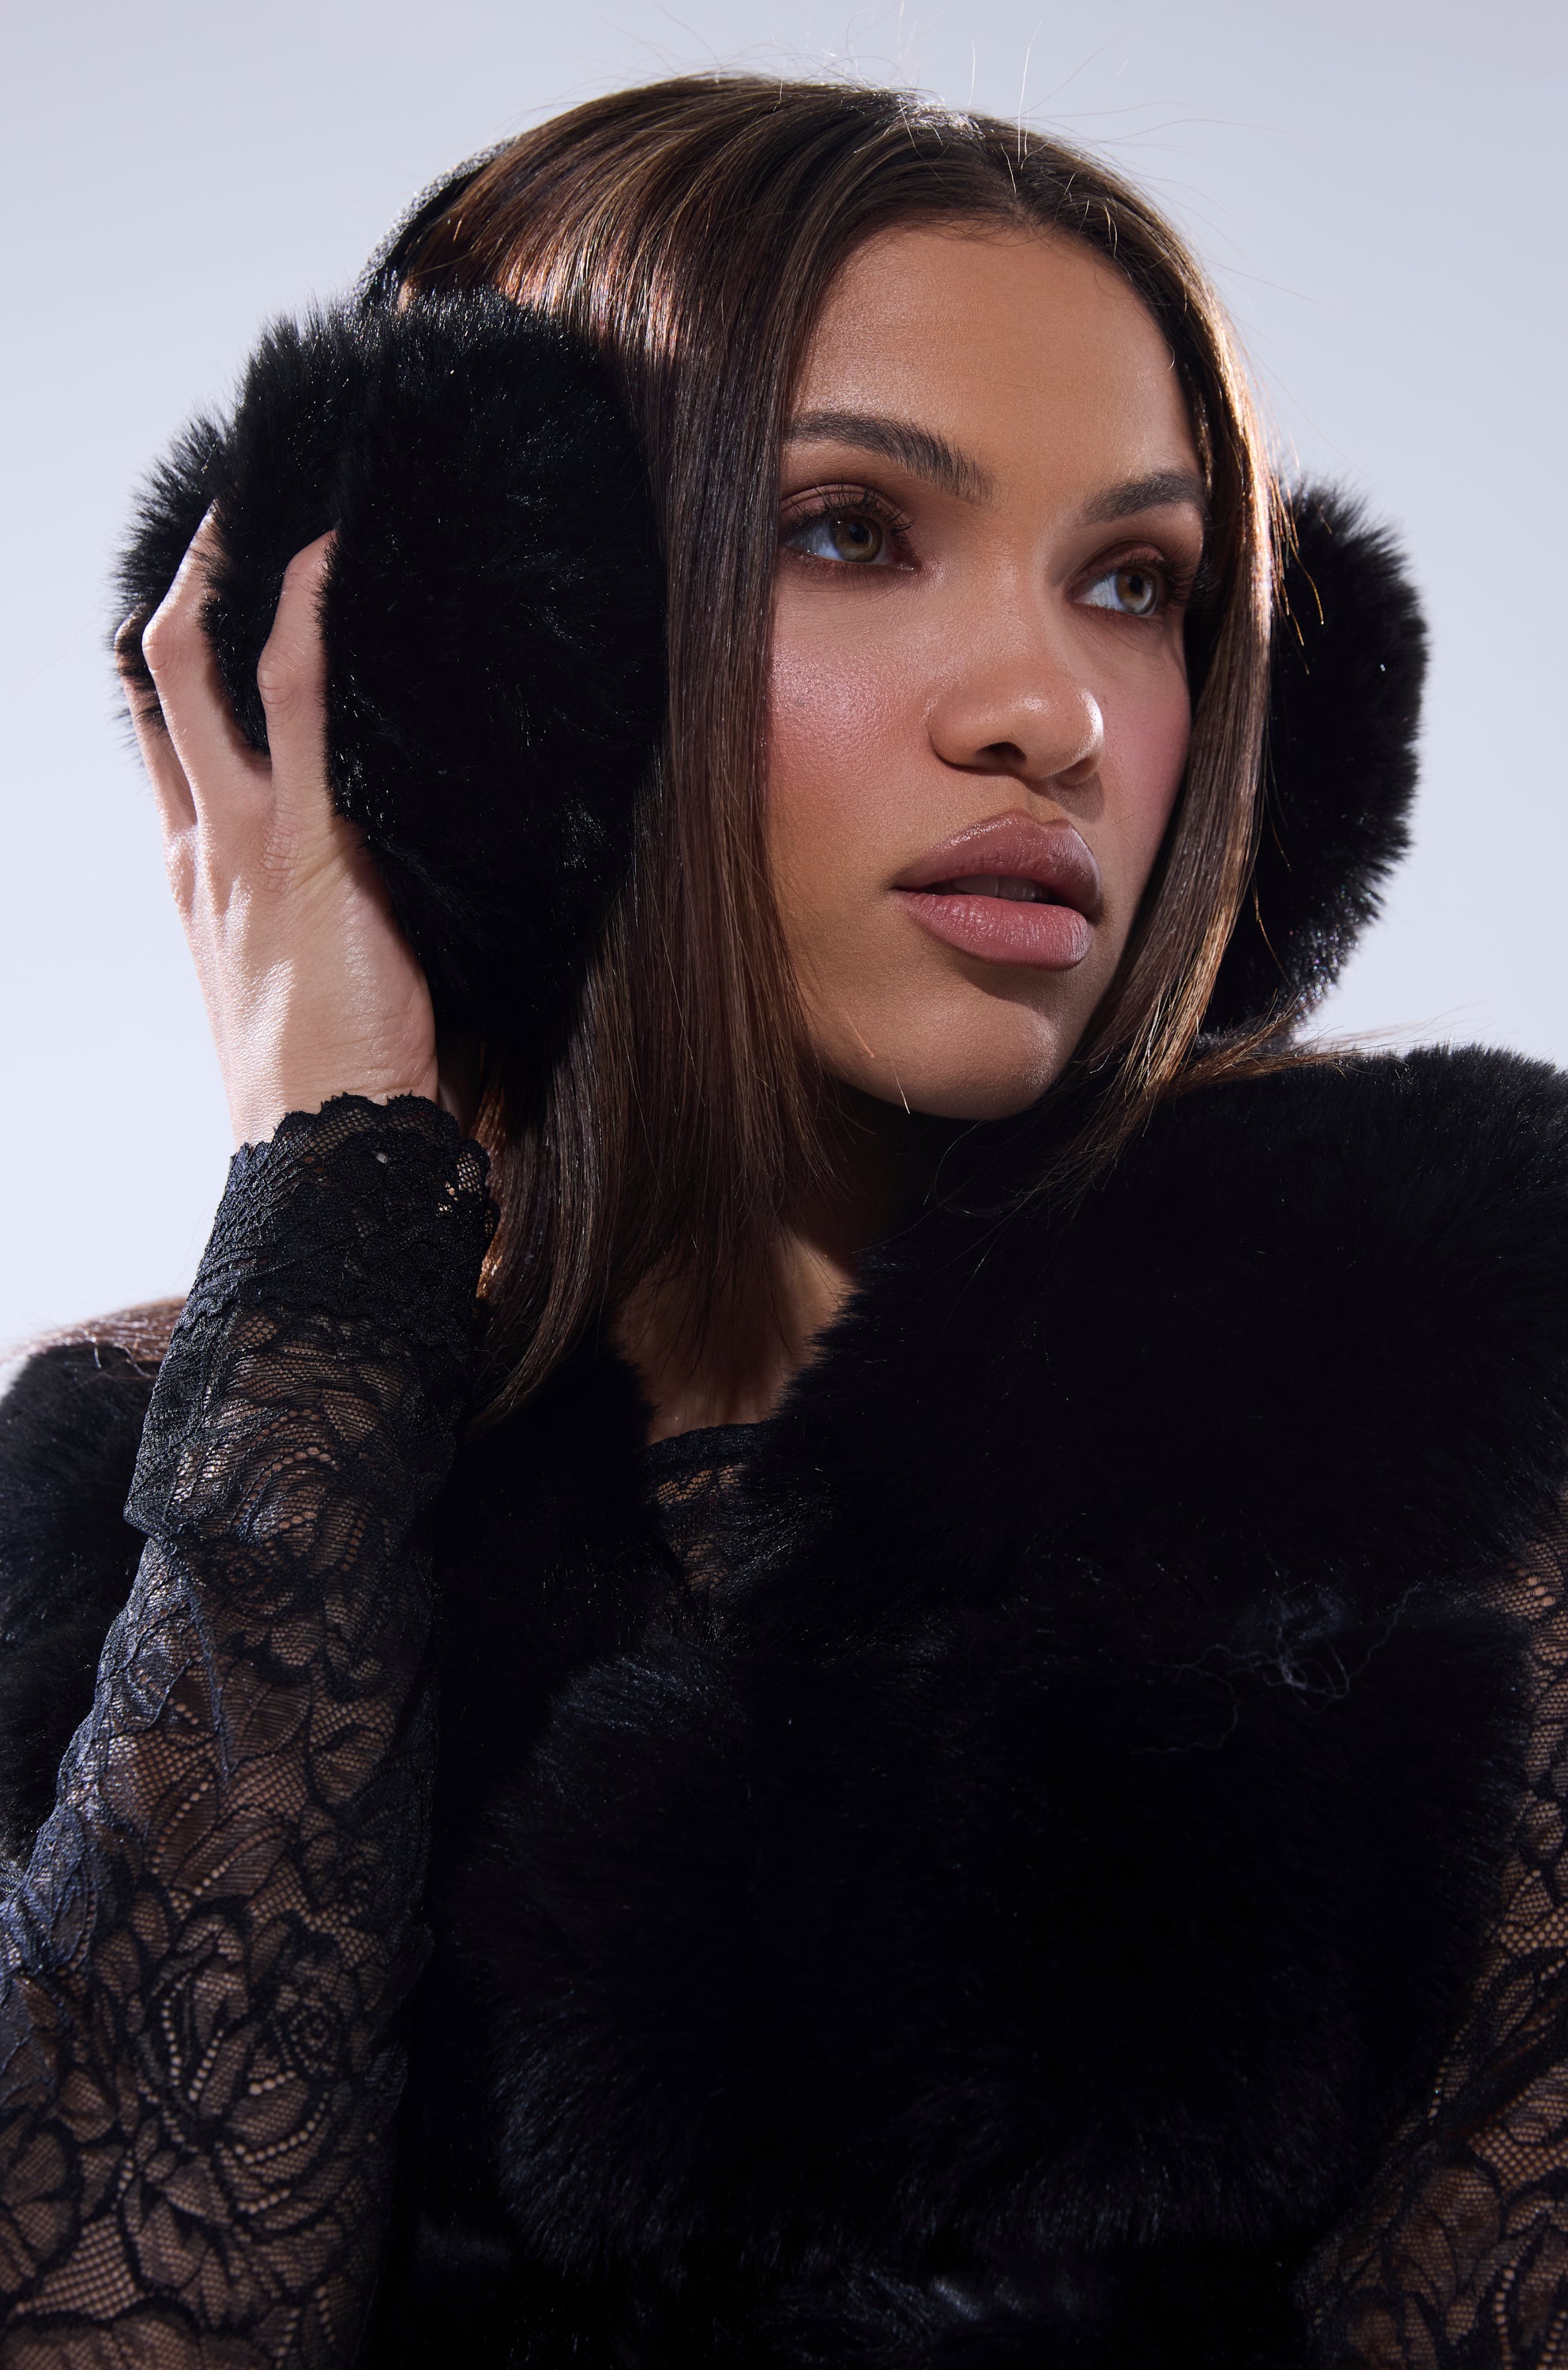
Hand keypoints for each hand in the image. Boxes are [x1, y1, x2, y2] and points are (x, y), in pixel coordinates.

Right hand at [122, 513, 439, 1146]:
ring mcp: (241, 842)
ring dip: (235, 571)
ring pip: (198, 665)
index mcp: (193, 878)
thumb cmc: (335, 1083)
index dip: (173, 651)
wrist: (329, 1154)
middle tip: (231, 506)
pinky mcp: (304, 845)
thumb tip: (371, 855)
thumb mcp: (301, 978)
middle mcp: (200, 848)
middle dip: (186, 579)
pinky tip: (332, 557)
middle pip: (154, 679)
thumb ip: (310, 907)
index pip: (160, 736)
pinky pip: (297, 698)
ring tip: (286, 497)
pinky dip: (307, 614)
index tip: (211, 589)